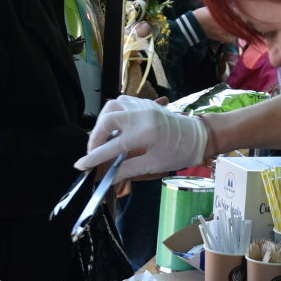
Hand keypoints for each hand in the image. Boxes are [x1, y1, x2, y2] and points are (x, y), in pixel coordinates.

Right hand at [74, 95, 207, 177]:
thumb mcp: (154, 165)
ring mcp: (142, 105)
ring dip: (102, 123)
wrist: (199, 136)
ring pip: (112, 107)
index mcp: (145, 132)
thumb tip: (108, 178)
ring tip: (102, 139)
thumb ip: (128, 169)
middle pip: (107, 120)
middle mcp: (141, 114)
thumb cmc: (180, 152)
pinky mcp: (144, 102)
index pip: (112, 146)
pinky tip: (114, 127)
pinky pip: (121, 102)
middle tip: (93, 152)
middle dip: (95, 137)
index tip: (81, 165)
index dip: (94, 157)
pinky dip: (112, 113)